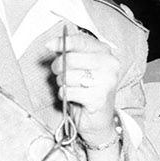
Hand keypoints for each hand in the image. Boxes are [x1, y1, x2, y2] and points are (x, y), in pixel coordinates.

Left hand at [51, 25, 124, 150]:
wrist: (99, 120)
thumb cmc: (87, 90)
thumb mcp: (80, 66)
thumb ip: (69, 52)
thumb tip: (51, 44)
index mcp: (105, 52)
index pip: (81, 41)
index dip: (62, 42)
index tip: (49, 45)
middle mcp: (110, 64)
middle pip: (71, 59)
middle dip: (59, 67)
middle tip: (61, 75)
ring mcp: (107, 81)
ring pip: (68, 76)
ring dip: (63, 84)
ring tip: (72, 88)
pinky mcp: (99, 98)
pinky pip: (70, 91)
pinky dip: (66, 95)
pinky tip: (74, 98)